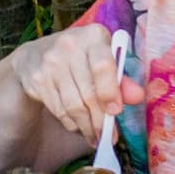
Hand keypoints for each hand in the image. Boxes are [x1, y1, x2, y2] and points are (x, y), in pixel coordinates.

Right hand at [10, 25, 145, 145]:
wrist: (36, 56)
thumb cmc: (81, 59)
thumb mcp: (103, 60)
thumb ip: (122, 79)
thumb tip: (137, 96)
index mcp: (93, 36)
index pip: (103, 67)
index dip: (110, 92)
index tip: (116, 112)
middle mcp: (70, 45)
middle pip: (89, 92)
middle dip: (100, 120)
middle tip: (109, 137)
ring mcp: (50, 62)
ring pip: (73, 106)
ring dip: (87, 127)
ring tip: (96, 137)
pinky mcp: (38, 79)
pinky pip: (59, 110)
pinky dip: (72, 124)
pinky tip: (79, 128)